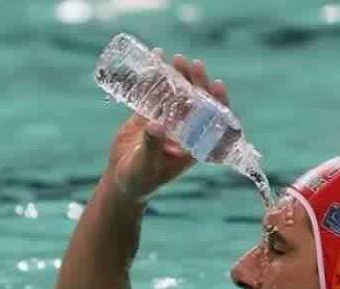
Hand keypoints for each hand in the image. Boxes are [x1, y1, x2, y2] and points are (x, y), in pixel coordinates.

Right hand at [105, 51, 229, 201]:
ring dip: (180, 75)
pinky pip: (156, 91)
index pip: (213, 121)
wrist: (121, 179)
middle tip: (193, 64)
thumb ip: (152, 146)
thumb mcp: (147, 165)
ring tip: (176, 58)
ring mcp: (168, 120)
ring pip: (178, 93)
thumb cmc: (140, 180)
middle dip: (198, 82)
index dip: (218, 102)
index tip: (217, 85)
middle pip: (197, 101)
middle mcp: (185, 130)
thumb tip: (156, 126)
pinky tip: (156, 58)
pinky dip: (156, 76)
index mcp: (193, 144)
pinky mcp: (151, 113)